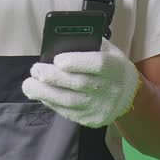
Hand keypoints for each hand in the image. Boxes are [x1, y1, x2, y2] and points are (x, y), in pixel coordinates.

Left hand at [22, 38, 140, 127]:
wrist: (129, 96)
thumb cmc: (112, 67)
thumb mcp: (109, 51)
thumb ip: (90, 43)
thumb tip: (61, 39)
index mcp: (114, 66)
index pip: (96, 64)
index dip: (75, 62)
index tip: (57, 59)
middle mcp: (109, 88)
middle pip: (78, 84)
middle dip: (52, 77)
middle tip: (35, 70)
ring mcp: (101, 106)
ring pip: (69, 101)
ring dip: (45, 93)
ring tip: (29, 85)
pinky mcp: (92, 119)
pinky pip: (68, 112)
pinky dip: (52, 103)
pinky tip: (42, 95)